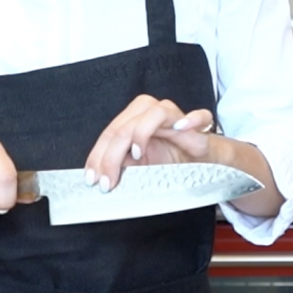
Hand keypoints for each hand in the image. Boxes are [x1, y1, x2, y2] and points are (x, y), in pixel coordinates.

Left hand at [83, 96, 216, 190]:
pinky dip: (190, 119)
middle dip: (112, 156)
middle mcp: (149, 111)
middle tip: (107, 180)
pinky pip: (197, 115)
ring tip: (137, 155)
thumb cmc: (170, 160)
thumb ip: (121, 164)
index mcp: (132, 118)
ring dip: (141, 134)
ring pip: (152, 114)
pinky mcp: (197, 122)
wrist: (201, 161)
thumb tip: (100, 175)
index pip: (109, 134)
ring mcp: (173, 114)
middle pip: (125, 126)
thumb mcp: (139, 166)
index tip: (92, 178)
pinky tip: (181, 128)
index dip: (98, 156)